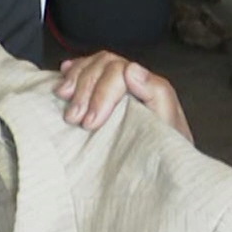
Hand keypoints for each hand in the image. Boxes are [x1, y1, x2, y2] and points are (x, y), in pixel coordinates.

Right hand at [55, 52, 191, 141]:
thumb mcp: (168, 126)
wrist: (162, 167)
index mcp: (149, 86)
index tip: (91, 123)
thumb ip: (157, 94)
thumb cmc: (163, 151)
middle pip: (103, 66)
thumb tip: (132, 69)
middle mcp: (133, 80)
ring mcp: (116, 84)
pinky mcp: (102, 94)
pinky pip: (85, 70)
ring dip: (74, 79)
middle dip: (84, 90)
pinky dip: (72, 71)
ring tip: (63, 98)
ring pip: (92, 65)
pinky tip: (64, 75)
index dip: (101, 94)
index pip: (120, 73)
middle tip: (73, 119)